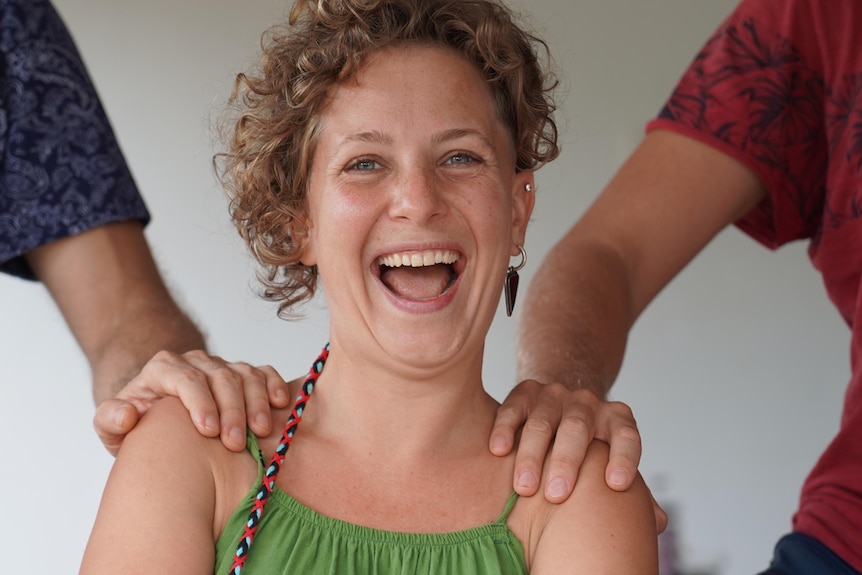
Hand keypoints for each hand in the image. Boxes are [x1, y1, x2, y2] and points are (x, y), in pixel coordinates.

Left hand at [93, 349, 289, 454]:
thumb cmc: (138, 425)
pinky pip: (263, 372)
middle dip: (231, 410)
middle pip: (220, 377)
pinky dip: (274, 385)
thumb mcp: (111, 427)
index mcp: (163, 369)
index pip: (186, 379)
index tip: (208, 431)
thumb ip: (110, 420)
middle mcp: (195, 363)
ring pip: (245, 374)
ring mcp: (221, 367)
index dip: (200, 403)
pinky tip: (280, 404)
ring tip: (261, 431)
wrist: (157, 415)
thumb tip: (128, 414)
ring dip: (256, 402)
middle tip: (235, 444)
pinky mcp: (242, 374)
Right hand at [490, 379, 641, 499]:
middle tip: (557, 496)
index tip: (616, 486)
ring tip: (525, 488)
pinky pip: (513, 408)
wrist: (562, 401)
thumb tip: (657, 522)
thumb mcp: (612, 458)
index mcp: (616, 419)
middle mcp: (587, 403)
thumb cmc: (591, 445)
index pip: (627, 436)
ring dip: (532, 455)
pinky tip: (499, 450)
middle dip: (566, 462)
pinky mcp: (524, 391)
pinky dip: (505, 428)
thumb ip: (634, 488)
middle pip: (578, 428)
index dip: (624, 458)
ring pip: (542, 421)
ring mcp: (554, 395)